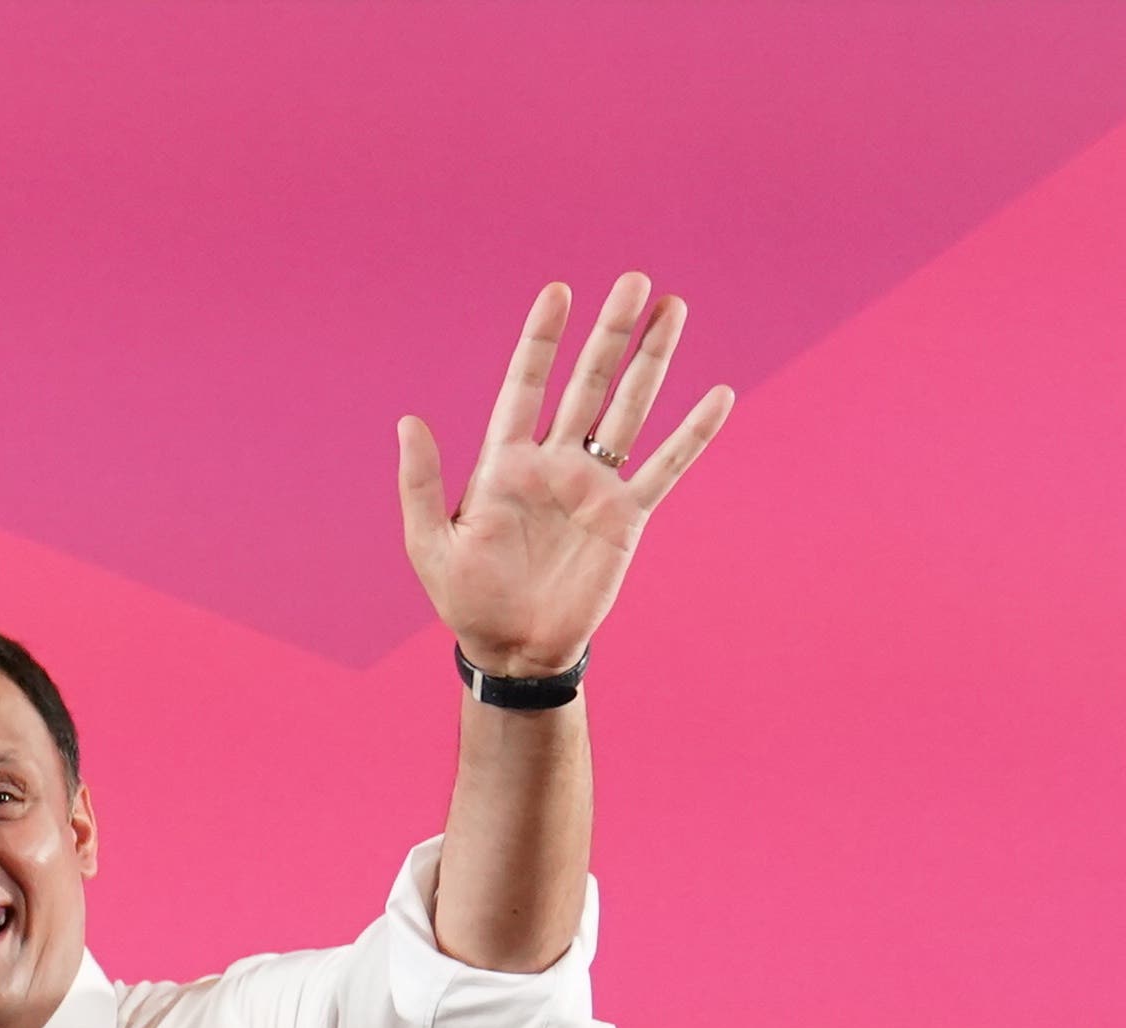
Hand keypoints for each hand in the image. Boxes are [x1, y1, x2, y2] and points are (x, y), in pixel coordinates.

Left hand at [397, 276, 731, 677]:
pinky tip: (718, 396)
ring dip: (652, 361)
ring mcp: (593, 486)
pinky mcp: (626, 517)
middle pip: (588, 382)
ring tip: (674, 309)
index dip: (543, 340)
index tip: (559, 292)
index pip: (527, 385)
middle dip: (610, 333)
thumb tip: (407, 420)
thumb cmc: (466, 599)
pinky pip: (665, 467)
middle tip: (635, 280)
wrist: (513, 649)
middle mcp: (555, 462)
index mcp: (505, 462)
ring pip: (629, 409)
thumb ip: (420, 482)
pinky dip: (693, 434)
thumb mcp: (430, 543)